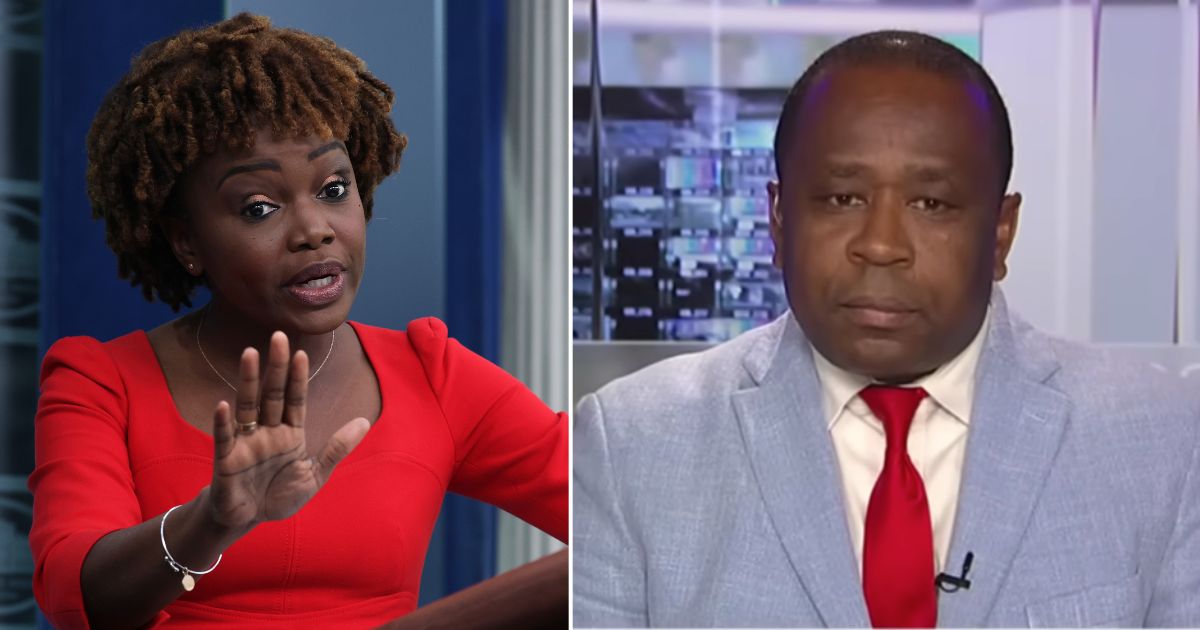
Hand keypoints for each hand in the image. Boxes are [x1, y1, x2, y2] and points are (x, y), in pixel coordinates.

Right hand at [207, 331, 369, 529]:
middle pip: (272, 394)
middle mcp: (267, 431)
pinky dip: (223, 423)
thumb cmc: (280, 496)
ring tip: (250, 353)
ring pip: (247, 406)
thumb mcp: (315, 474)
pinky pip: (224, 438)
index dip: (298, 377)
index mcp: (289, 433)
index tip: (301, 353)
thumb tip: (365, 421)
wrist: (250, 521)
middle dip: (275, 367)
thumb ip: (337, 448)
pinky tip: (223, 405)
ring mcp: (245, 442)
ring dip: (249, 381)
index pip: (295, 399)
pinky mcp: (226, 460)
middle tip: (278, 336)